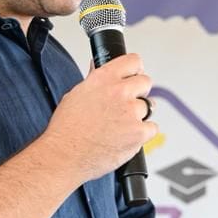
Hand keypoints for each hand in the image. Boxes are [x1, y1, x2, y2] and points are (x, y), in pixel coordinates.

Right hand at [45, 54, 155, 182]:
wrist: (64, 156)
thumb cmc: (66, 129)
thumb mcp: (75, 95)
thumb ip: (93, 79)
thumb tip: (97, 66)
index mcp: (103, 78)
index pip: (133, 61)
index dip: (136, 69)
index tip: (135, 75)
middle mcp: (119, 92)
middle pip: (145, 82)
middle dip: (139, 92)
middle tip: (127, 105)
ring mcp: (131, 112)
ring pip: (149, 106)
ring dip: (139, 115)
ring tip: (120, 126)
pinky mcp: (138, 133)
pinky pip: (152, 128)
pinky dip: (143, 134)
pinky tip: (126, 137)